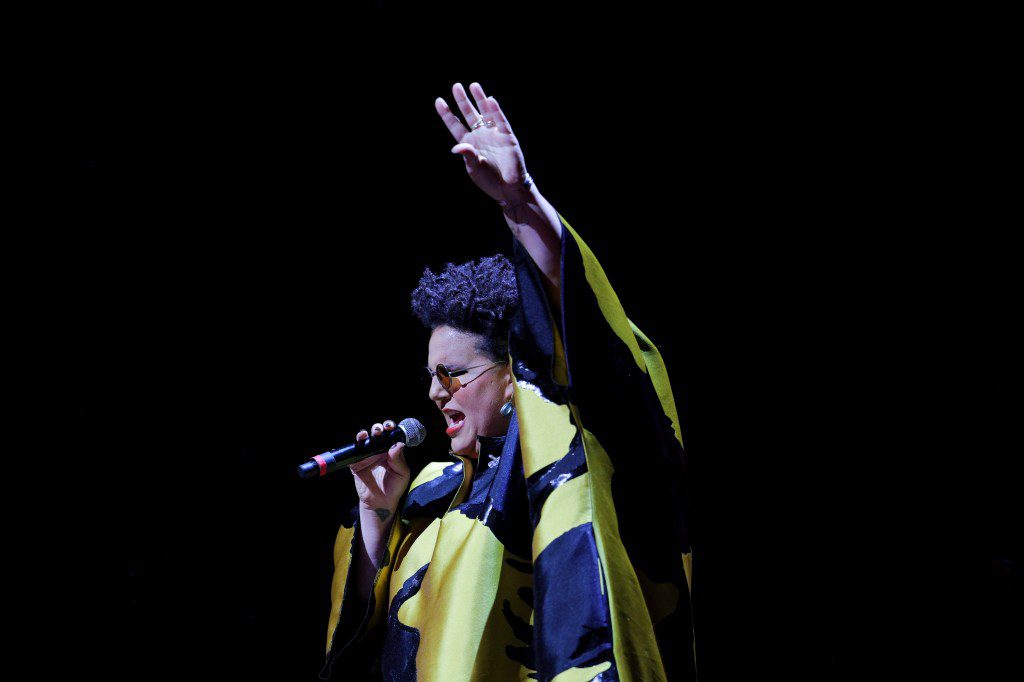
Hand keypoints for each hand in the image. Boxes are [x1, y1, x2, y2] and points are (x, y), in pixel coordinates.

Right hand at [349, 419, 409, 514]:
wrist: (381, 503)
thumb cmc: (394, 488)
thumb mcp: (402, 474)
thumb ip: (399, 460)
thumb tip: (397, 445)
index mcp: (391, 452)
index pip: (390, 436)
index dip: (390, 429)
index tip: (391, 427)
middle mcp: (378, 452)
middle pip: (377, 435)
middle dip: (378, 428)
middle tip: (381, 430)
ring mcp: (367, 457)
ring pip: (365, 441)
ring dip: (367, 434)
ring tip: (371, 433)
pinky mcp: (356, 464)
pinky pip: (354, 453)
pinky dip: (355, 445)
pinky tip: (360, 440)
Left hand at [435, 82, 529, 203]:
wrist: (508, 190)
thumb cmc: (489, 180)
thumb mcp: (474, 169)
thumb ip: (467, 156)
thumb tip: (456, 147)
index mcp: (468, 143)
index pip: (455, 125)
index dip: (447, 114)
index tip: (439, 100)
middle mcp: (480, 135)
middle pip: (470, 114)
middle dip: (463, 101)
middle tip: (456, 86)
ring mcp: (494, 135)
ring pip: (486, 113)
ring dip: (480, 100)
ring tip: (474, 86)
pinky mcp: (507, 137)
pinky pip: (501, 122)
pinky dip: (496, 112)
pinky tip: (490, 101)